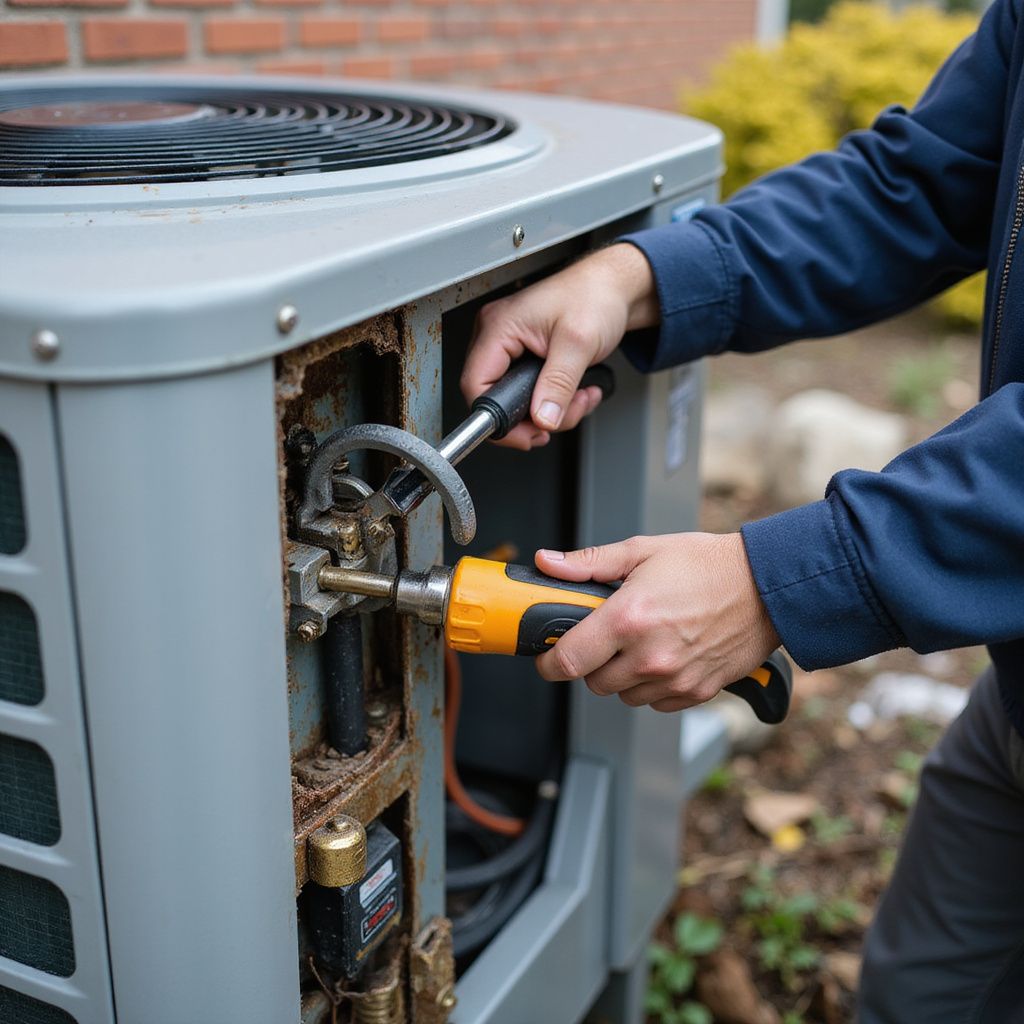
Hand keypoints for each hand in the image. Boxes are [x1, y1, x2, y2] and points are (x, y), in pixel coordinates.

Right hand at [461, 243, 658, 449]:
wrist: (614, 288)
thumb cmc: (594, 295)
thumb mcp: (578, 343)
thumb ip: (558, 385)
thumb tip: (542, 418)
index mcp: (499, 327)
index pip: (476, 385)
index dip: (499, 418)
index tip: (525, 435)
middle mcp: (497, 337)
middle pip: (497, 399)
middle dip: (536, 417)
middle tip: (562, 416)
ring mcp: (511, 349)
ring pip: (518, 403)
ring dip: (554, 411)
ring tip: (580, 397)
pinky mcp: (525, 359)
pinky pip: (531, 394)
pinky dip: (557, 401)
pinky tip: (577, 390)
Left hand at [534, 533, 778, 711]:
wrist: (767, 586)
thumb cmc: (709, 565)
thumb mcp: (643, 551)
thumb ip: (589, 563)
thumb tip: (549, 564)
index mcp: (628, 618)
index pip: (568, 660)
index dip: (549, 662)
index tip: (548, 656)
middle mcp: (649, 655)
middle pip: (593, 682)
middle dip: (592, 662)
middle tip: (607, 636)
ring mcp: (674, 678)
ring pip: (624, 695)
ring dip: (623, 675)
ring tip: (642, 642)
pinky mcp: (696, 692)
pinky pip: (656, 703)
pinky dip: (653, 686)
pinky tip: (666, 655)